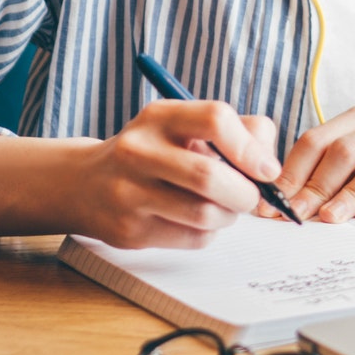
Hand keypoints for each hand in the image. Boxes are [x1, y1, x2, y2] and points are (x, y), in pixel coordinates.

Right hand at [72, 100, 279, 248]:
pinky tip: (197, 221)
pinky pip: (192, 238)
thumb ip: (237, 131)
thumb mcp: (185, 126)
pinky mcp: (130, 231)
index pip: (216, 119)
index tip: (265, 169)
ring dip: (229, 216)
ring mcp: (129, 193)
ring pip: (205, 214)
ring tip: (224, 208)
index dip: (250, 148)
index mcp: (159, 117)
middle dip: (245, 193)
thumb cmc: (155, 152)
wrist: (85, 184)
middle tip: (250, 197)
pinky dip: (209, 233)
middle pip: (210, 176)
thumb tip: (268, 165)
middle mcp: (138, 151)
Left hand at [273, 108, 354, 223]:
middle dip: (317, 185)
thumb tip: (280, 200)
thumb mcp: (354, 152)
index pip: (317, 140)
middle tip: (298, 214)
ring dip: (351, 192)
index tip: (274, 202)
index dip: (292, 172)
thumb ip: (321, 167)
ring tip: (331, 217)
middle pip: (346, 151)